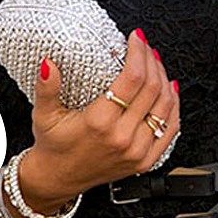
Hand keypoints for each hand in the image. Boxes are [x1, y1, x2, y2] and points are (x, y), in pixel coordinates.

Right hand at [27, 27, 180, 197]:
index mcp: (99, 123)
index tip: (136, 38)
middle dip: (152, 61)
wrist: (59, 178)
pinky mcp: (146, 160)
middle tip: (145, 47)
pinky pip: (170, 130)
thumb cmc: (53, 146)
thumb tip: (49, 64)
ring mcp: (137, 151)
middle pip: (152, 89)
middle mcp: (122, 138)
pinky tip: (170, 91)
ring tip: (156, 64)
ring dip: (164, 80)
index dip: (138, 53)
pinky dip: (174, 108)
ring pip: (165, 107)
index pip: (132, 79)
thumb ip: (47, 88)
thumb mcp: (43, 114)